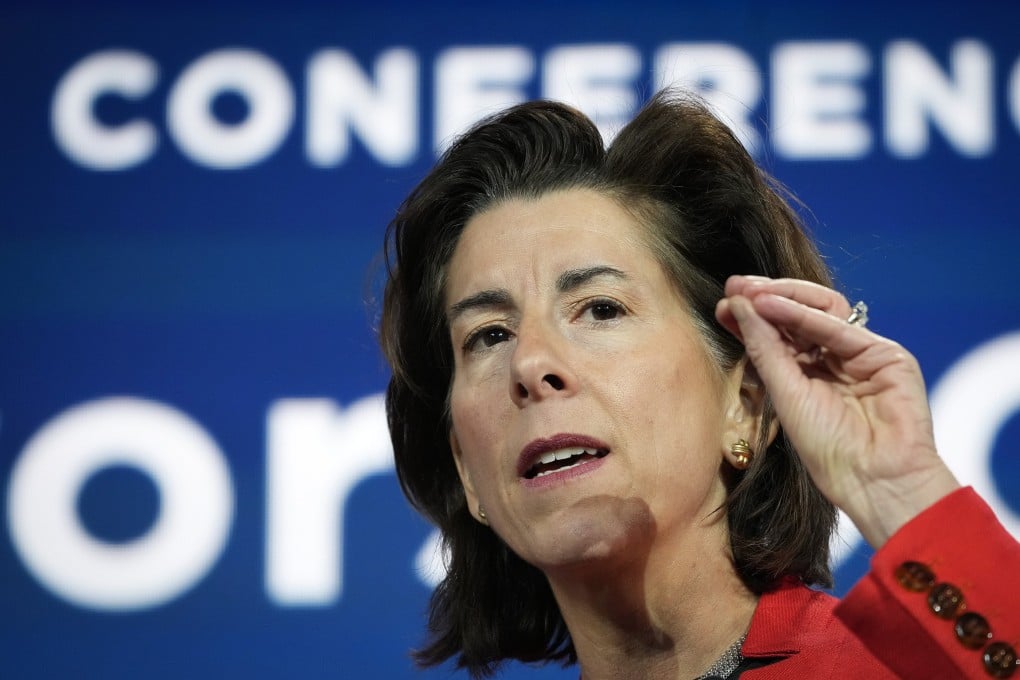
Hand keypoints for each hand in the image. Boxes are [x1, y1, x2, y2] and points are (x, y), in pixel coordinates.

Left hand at [715, 275, 959, 547]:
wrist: (874, 479)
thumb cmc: (828, 450)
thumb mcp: (783, 395)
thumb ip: (763, 349)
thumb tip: (736, 305)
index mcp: (806, 374)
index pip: (777, 333)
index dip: (751, 316)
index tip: (722, 305)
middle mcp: (832, 360)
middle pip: (798, 315)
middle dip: (765, 298)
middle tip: (734, 287)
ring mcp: (860, 355)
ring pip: (822, 310)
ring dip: (784, 297)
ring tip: (751, 294)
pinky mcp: (886, 356)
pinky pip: (840, 328)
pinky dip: (805, 314)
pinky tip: (773, 306)